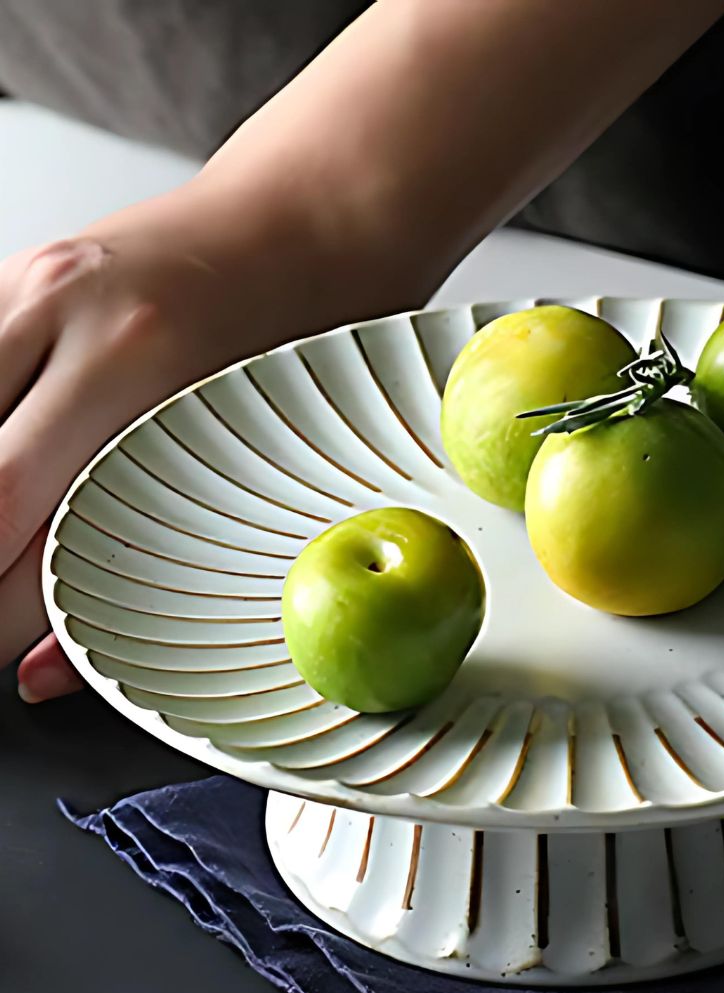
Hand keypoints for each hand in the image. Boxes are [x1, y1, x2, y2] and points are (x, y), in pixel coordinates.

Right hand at [0, 186, 294, 701]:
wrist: (313, 214)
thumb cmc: (309, 333)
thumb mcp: (258, 453)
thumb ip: (147, 559)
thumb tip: (40, 670)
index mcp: (145, 369)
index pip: (21, 531)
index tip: (2, 661)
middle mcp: (72, 317)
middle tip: (1, 608)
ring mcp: (33, 283)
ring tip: (7, 546)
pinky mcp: (17, 270)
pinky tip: (11, 477)